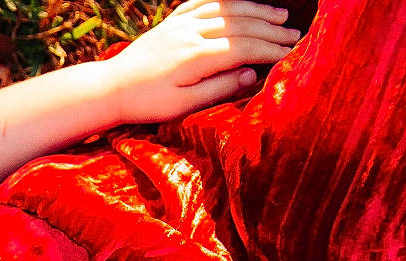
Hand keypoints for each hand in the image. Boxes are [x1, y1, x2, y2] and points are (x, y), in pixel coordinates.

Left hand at [103, 0, 302, 124]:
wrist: (111, 88)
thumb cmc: (147, 103)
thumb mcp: (183, 105)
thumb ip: (218, 88)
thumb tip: (251, 74)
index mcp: (195, 56)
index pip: (243, 47)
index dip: (270, 50)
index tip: (290, 54)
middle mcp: (189, 33)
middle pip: (240, 25)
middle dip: (270, 29)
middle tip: (294, 35)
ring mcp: (180, 23)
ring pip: (226, 9)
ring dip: (256, 10)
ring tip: (279, 15)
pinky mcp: (173, 20)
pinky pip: (205, 2)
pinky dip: (228, 1)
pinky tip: (243, 5)